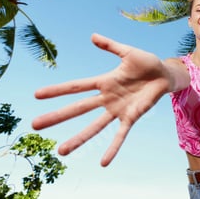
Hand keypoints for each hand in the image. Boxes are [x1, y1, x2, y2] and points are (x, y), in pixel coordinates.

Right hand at [32, 34, 170, 165]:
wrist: (165, 74)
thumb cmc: (146, 63)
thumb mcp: (128, 52)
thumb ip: (110, 45)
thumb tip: (92, 36)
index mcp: (104, 81)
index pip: (76, 87)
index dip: (57, 90)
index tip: (36, 94)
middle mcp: (107, 98)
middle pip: (78, 108)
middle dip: (57, 116)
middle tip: (34, 125)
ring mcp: (118, 109)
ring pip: (94, 126)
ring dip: (78, 139)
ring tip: (61, 151)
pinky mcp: (132, 117)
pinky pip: (120, 135)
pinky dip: (113, 148)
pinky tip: (103, 162)